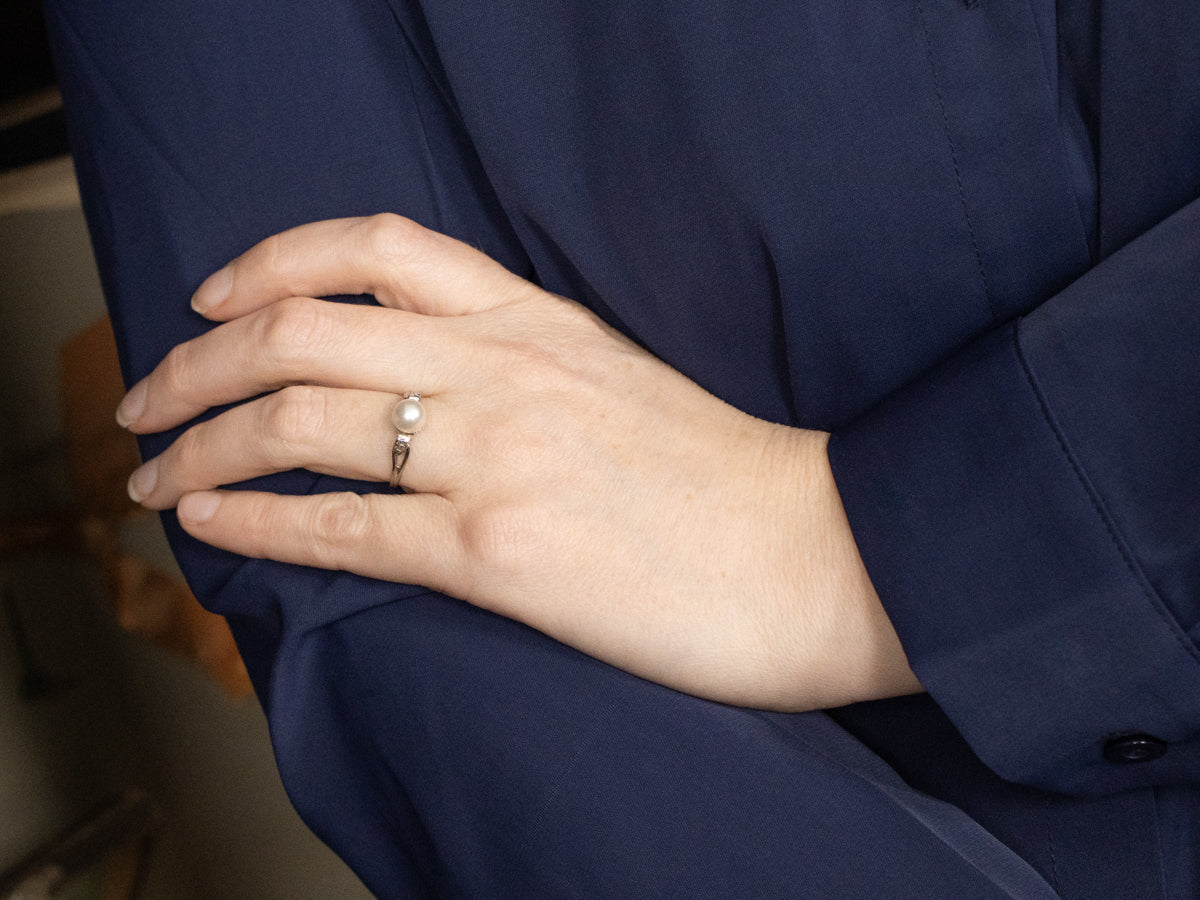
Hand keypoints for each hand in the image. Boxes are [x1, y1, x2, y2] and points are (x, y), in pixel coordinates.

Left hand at [118, 214, 919, 709]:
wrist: (820, 554)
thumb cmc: (730, 480)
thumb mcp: (619, 381)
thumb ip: (525, 364)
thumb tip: (431, 387)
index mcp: (537, 321)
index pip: (377, 249)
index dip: (270, 259)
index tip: (215, 297)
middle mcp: (504, 369)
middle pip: (301, 328)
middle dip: (195, 360)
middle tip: (145, 397)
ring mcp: (498, 457)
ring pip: (298, 420)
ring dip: (199, 443)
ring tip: (150, 473)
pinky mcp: (500, 554)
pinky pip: (343, 526)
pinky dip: (255, 521)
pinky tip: (209, 525)